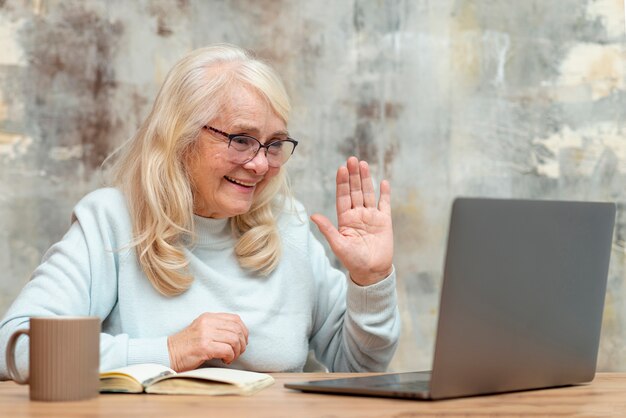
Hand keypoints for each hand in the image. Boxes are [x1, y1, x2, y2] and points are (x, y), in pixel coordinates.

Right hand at [167, 313, 248, 371]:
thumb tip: (240, 334)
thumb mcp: (203, 329)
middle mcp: (207, 323)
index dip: (243, 331)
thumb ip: (218, 327)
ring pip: (234, 340)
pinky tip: (225, 360)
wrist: (169, 354)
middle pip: (237, 329)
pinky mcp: (204, 347)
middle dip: (242, 343)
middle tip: (237, 352)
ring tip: (230, 357)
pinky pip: (227, 350)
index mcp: (209, 317)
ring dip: (236, 351)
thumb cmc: (188, 345)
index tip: (242, 341)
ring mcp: (205, 334)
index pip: (235, 319)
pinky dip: (230, 357)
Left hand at [311, 156, 392, 285]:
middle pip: (355, 191)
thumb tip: (313, 215)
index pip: (343, 196)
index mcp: (345, 219)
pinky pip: (384, 204)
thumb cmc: (353, 260)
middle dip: (353, 175)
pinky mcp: (384, 221)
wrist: (372, 271)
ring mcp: (371, 216)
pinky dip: (384, 193)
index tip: (341, 169)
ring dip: (366, 179)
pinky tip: (383, 182)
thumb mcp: (338, 244)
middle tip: (352, 159)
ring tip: (363, 164)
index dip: (342, 183)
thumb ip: (328, 229)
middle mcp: (357, 214)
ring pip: (368, 193)